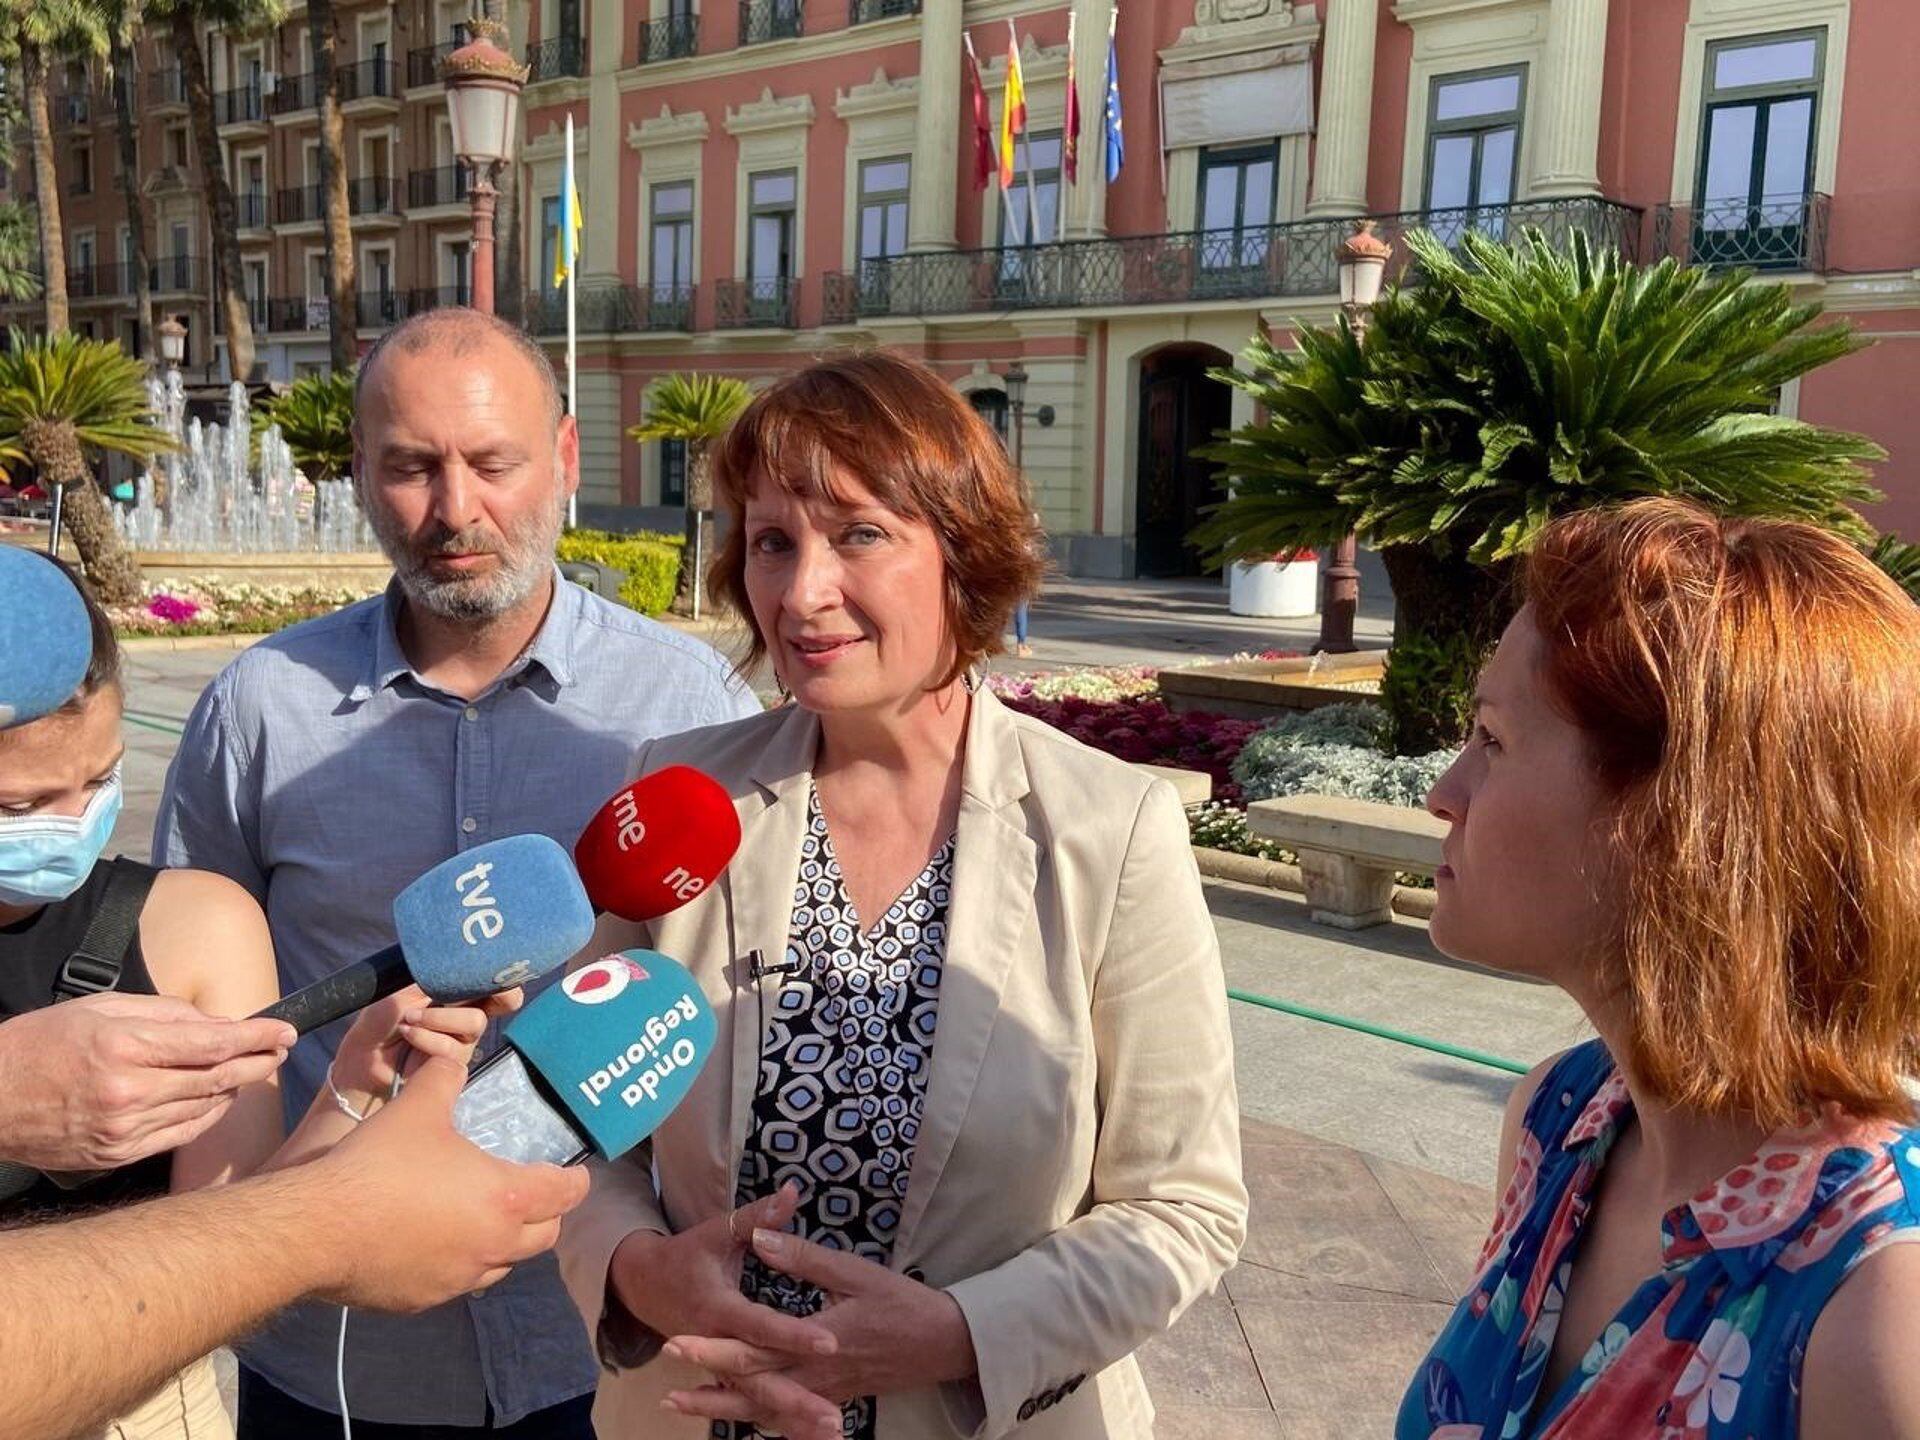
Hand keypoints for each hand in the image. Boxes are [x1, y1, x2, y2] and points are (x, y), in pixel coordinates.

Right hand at [0, 993, 292, 1171]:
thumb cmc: (42, 1042)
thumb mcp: (101, 1008)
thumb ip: (166, 1013)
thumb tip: (219, 1022)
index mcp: (123, 1048)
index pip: (212, 1043)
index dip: (256, 1037)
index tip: (284, 1030)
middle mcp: (127, 1093)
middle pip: (216, 1079)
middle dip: (256, 1062)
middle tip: (279, 1050)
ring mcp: (122, 1130)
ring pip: (204, 1109)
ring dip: (234, 1088)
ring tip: (249, 1069)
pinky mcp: (116, 1155)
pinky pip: (180, 1134)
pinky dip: (206, 1115)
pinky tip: (216, 1099)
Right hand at [303, 1054, 590, 1310]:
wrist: (318, 1229)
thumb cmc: (379, 1164)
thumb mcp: (418, 1107)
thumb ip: (444, 1078)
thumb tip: (451, 1058)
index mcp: (505, 1199)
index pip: (564, 1195)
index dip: (576, 1181)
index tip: (577, 1173)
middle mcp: (492, 1247)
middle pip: (543, 1236)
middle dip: (545, 1214)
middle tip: (531, 1192)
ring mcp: (457, 1280)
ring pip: (501, 1265)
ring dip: (502, 1242)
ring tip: (482, 1216)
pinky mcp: (421, 1301)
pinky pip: (456, 1283)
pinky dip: (459, 1263)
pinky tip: (433, 1242)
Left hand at [330, 984, 521, 1114]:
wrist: (362, 1059)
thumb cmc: (379, 1021)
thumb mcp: (403, 992)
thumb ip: (435, 983)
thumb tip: (461, 972)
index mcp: (459, 992)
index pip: (498, 983)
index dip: (506, 979)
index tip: (491, 976)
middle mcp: (467, 1013)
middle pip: (500, 1001)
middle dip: (464, 995)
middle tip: (438, 999)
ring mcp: (463, 1040)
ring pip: (474, 1022)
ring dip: (438, 1019)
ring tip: (408, 1020)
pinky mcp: (454, 1065)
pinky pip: (452, 1047)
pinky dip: (427, 1037)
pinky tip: (408, 1034)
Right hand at [607, 1184, 840, 1435]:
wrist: (644, 1286)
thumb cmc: (688, 1254)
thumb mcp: (718, 1231)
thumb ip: (756, 1217)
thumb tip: (793, 1192)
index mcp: (718, 1309)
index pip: (760, 1326)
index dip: (793, 1334)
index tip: (830, 1342)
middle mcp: (717, 1345)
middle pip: (759, 1379)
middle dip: (796, 1400)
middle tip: (834, 1419)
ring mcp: (717, 1367)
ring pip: (756, 1401)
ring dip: (791, 1418)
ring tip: (831, 1433)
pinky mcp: (722, 1377)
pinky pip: (752, 1404)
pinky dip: (779, 1421)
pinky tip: (808, 1435)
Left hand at [663, 1228, 976, 1432]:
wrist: (944, 1343)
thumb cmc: (902, 1303)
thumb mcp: (855, 1272)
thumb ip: (804, 1258)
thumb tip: (761, 1237)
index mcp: (814, 1343)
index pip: (752, 1350)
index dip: (711, 1347)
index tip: (676, 1340)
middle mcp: (813, 1376)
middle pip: (748, 1385)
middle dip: (703, 1382)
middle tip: (666, 1377)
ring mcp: (823, 1392)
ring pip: (762, 1408)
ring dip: (721, 1406)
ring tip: (681, 1403)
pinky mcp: (834, 1397)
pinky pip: (787, 1416)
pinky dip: (758, 1419)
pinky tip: (738, 1416)